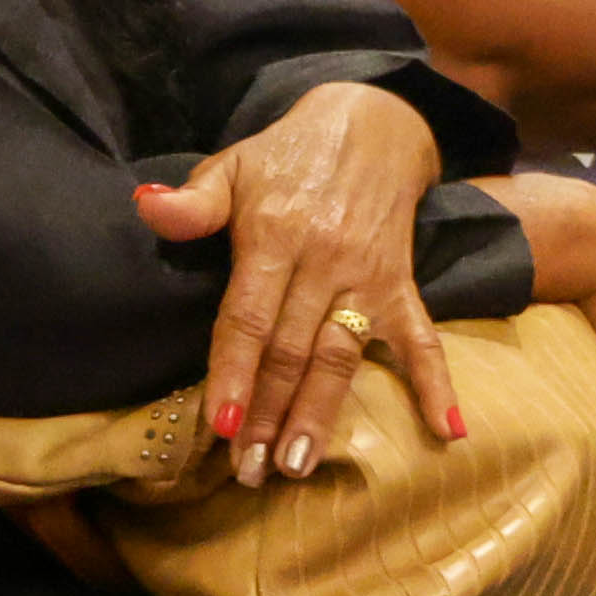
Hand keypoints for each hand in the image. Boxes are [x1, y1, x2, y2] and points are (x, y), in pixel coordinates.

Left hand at [131, 82, 462, 484]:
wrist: (372, 123)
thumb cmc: (287, 155)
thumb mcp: (233, 165)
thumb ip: (194, 201)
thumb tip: (147, 209)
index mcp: (276, 235)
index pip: (250, 317)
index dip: (236, 372)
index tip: (224, 425)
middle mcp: (325, 260)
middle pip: (292, 350)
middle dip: (269, 414)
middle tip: (250, 471)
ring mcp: (369, 277)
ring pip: (341, 355)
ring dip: (321, 413)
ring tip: (300, 465)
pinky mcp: (402, 284)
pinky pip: (422, 337)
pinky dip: (437, 383)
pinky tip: (448, 430)